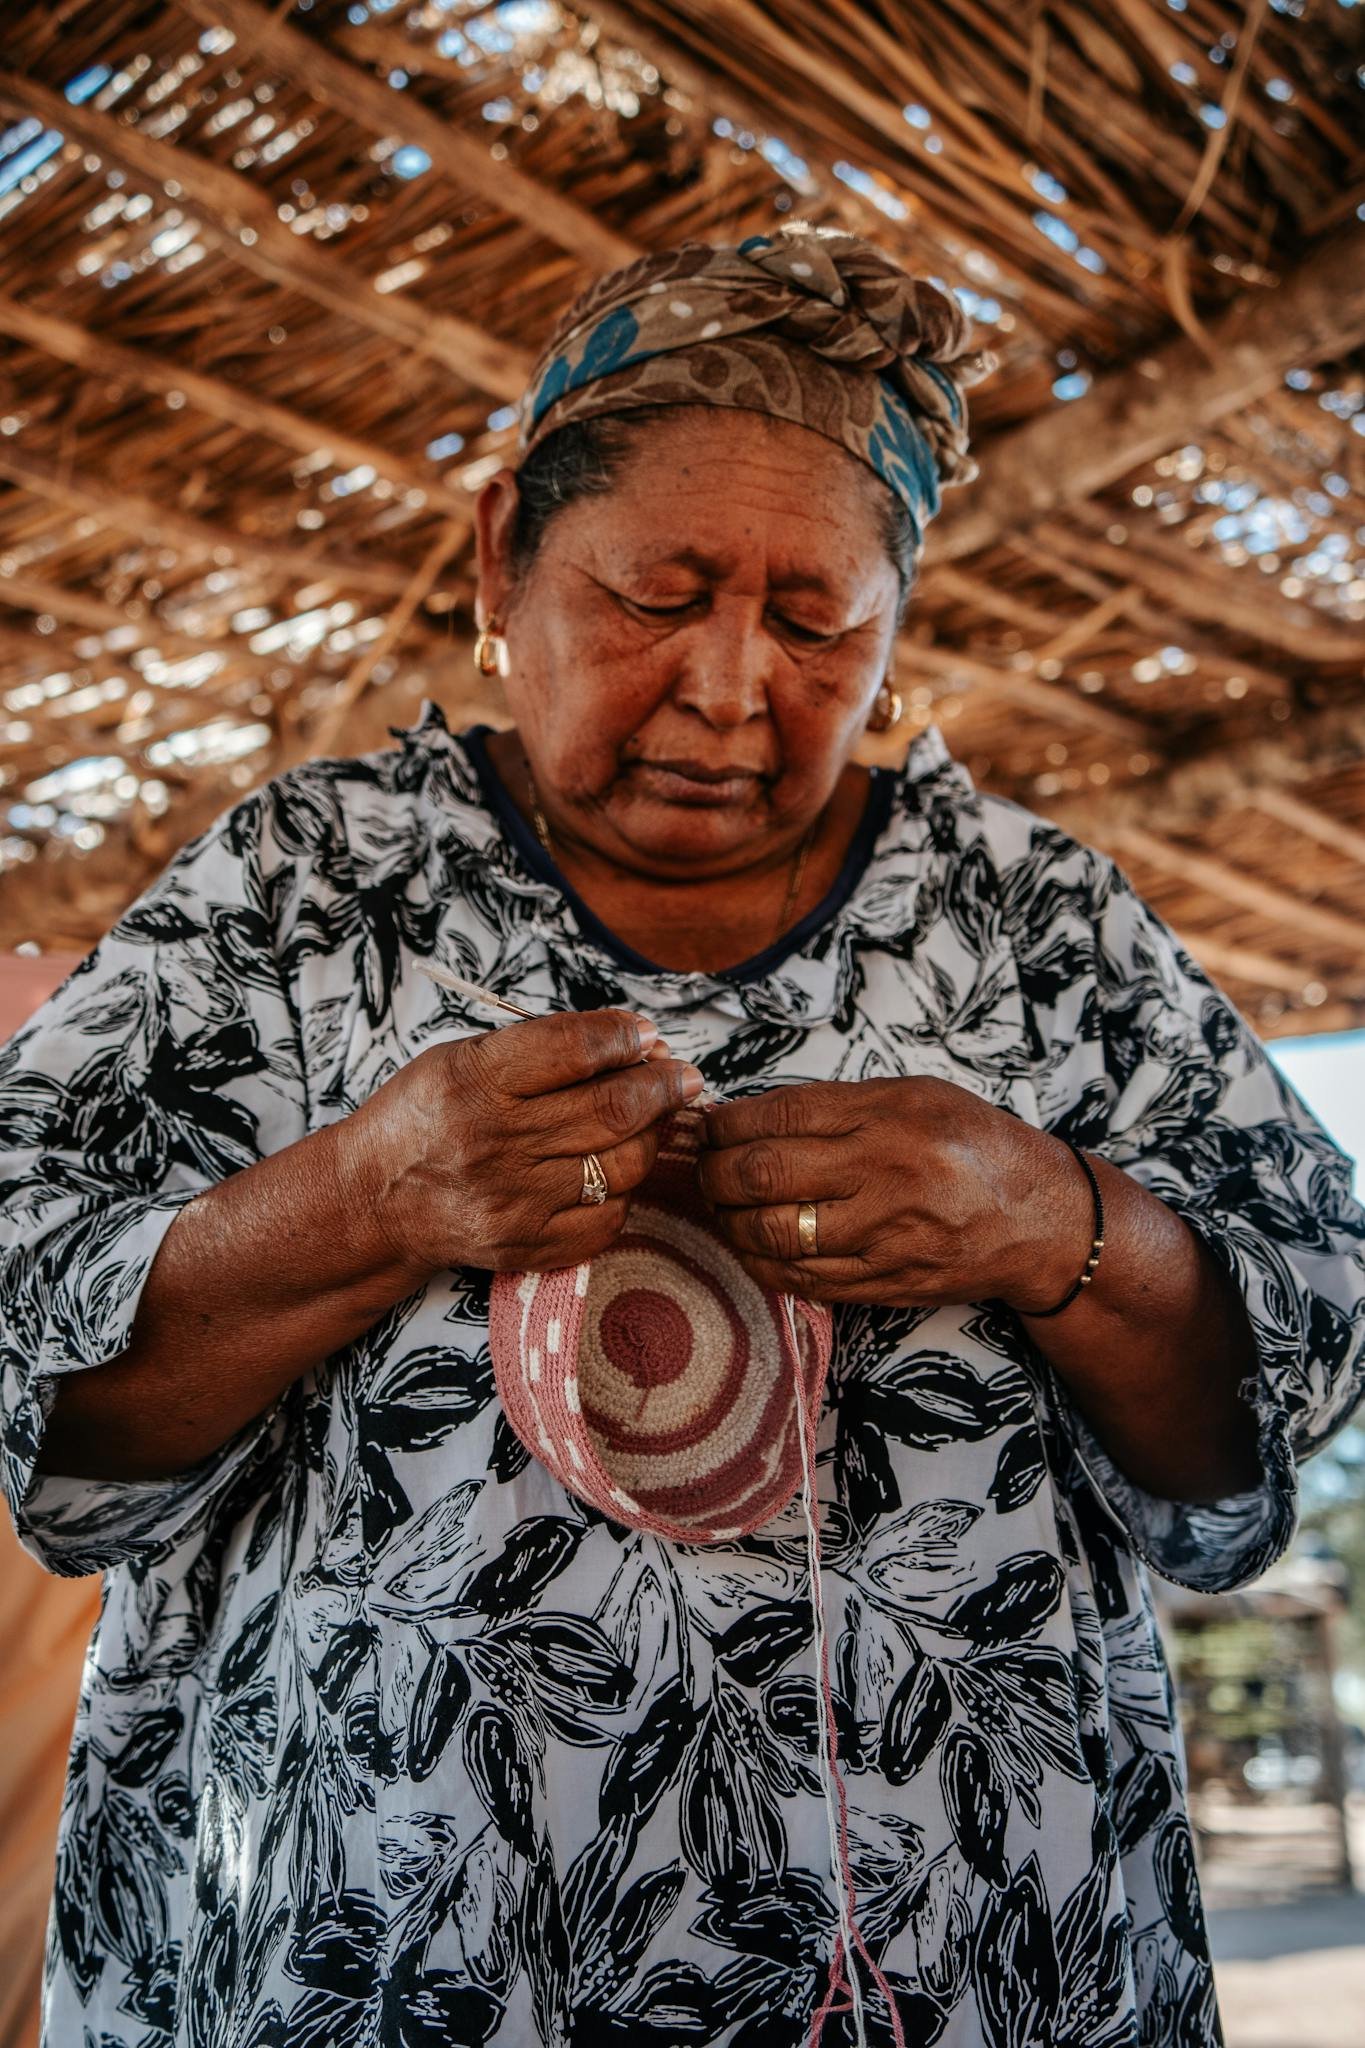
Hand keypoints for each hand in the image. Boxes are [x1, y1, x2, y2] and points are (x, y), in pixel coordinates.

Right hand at [338, 1009, 703, 1275]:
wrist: (376, 1200)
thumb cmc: (427, 1116)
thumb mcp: (461, 1057)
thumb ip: (540, 1047)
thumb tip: (631, 1042)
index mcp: (474, 1080)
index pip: (573, 1050)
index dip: (623, 1038)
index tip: (647, 1036)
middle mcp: (495, 1142)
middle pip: (611, 1109)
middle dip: (662, 1086)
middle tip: (683, 1076)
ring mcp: (514, 1201)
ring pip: (621, 1164)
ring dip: (652, 1135)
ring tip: (655, 1117)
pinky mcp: (527, 1245)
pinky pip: (608, 1217)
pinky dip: (626, 1189)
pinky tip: (617, 1167)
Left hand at [698, 1077, 1088, 1307]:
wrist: (1040, 1220)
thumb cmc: (973, 1145)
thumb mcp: (914, 1096)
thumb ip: (838, 1103)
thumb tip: (752, 1114)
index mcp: (887, 1116)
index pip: (778, 1116)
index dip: (726, 1123)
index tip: (708, 1126)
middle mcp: (882, 1174)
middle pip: (762, 1175)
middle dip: (712, 1171)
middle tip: (702, 1166)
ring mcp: (882, 1235)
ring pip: (771, 1233)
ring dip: (727, 1221)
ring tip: (721, 1206)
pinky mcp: (883, 1282)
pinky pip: (799, 1279)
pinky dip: (759, 1262)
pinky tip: (750, 1244)